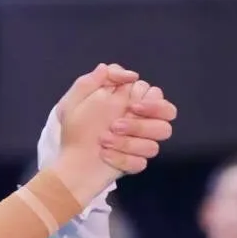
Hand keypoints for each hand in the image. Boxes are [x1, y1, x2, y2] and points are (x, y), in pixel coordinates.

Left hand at [57, 72, 174, 201]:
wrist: (69, 159)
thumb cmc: (75, 128)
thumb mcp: (75, 100)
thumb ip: (94, 80)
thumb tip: (126, 74)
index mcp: (133, 103)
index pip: (158, 96)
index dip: (151, 101)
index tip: (131, 105)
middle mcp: (142, 122)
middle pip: (167, 119)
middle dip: (143, 123)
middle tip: (116, 125)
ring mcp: (141, 144)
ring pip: (154, 144)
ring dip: (129, 142)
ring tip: (103, 140)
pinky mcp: (135, 163)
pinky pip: (140, 163)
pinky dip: (121, 159)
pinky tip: (104, 155)